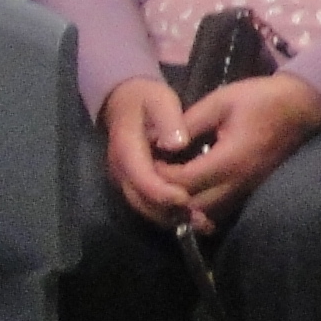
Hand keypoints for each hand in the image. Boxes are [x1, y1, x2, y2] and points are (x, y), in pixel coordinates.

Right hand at [100, 80, 199, 227]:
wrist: (126, 102)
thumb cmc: (147, 100)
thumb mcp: (159, 101)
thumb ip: (168, 121)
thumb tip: (178, 144)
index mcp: (126, 150)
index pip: (141, 178)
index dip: (162, 192)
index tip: (185, 198)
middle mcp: (121, 170)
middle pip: (141, 200)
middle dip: (168, 211)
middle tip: (198, 216)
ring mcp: (126, 179)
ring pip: (144, 207)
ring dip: (169, 216)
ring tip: (199, 221)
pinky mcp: (134, 184)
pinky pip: (148, 205)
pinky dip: (168, 214)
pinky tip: (193, 218)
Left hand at [162, 73, 320, 219]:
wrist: (303, 105)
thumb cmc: (261, 98)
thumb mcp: (220, 101)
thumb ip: (187, 124)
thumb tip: (157, 141)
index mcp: (230, 160)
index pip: (183, 182)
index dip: (159, 175)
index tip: (148, 159)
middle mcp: (240, 183)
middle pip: (191, 208)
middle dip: (166, 197)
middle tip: (152, 178)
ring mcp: (249, 190)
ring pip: (206, 215)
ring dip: (182, 207)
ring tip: (166, 186)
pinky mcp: (252, 190)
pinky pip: (221, 210)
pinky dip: (199, 208)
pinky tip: (189, 191)